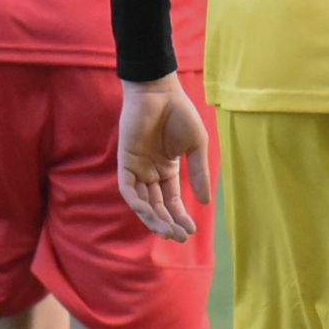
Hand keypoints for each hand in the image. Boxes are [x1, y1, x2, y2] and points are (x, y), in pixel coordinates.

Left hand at [116, 73, 211, 240]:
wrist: (160, 91)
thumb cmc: (180, 113)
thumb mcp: (196, 146)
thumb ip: (198, 172)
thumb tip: (204, 202)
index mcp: (167, 169)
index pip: (171, 201)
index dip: (180, 216)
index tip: (191, 231)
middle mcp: (150, 172)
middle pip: (157, 205)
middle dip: (167, 222)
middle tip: (179, 237)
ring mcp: (137, 167)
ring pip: (142, 201)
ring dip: (153, 218)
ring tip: (167, 231)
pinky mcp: (125, 160)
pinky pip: (127, 188)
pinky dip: (136, 201)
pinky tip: (148, 212)